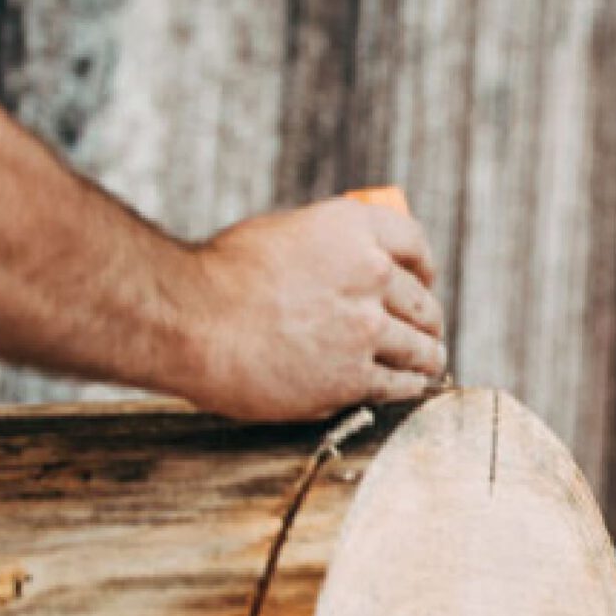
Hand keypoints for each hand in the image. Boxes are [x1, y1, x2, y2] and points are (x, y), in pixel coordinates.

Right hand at [188, 197, 446, 420]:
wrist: (187, 321)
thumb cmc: (220, 278)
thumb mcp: (283, 235)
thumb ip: (328, 249)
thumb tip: (352, 265)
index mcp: (352, 228)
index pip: (413, 243)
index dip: (424, 266)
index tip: (425, 280)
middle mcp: (370, 273)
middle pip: (421, 301)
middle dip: (427, 318)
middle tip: (426, 330)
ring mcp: (365, 328)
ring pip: (419, 346)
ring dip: (426, 356)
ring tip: (427, 362)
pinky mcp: (352, 377)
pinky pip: (399, 384)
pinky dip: (407, 387)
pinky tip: (406, 387)